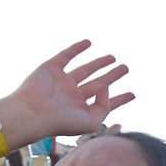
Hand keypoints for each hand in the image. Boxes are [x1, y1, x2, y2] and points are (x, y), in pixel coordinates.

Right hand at [5, 40, 133, 138]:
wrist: (33, 113)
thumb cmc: (60, 122)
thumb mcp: (91, 121)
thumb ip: (104, 106)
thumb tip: (106, 87)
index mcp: (81, 110)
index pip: (105, 103)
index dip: (119, 99)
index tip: (133, 94)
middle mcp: (72, 95)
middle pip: (98, 84)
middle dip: (112, 76)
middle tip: (126, 68)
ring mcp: (61, 81)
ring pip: (85, 69)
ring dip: (99, 63)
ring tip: (114, 58)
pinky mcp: (50, 68)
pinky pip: (66, 55)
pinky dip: (76, 48)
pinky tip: (88, 42)